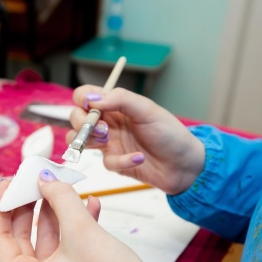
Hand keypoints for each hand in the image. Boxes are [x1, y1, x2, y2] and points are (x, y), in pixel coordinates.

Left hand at [0, 172, 174, 261]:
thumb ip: (60, 199)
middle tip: (35, 180)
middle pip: (21, 239)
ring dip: (55, 213)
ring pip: (45, 241)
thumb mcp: (82, 232)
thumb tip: (46, 178)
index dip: (2, 206)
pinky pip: (64, 250)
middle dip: (30, 206)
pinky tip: (90, 205)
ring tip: (63, 186)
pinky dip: (72, 228)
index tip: (10, 181)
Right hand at [69, 85, 205, 194]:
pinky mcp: (115, 162)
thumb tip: (92, 99)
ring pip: (81, 141)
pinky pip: (105, 162)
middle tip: (103, 129)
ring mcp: (110, 143)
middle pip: (76, 118)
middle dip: (83, 124)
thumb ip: (120, 99)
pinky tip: (138, 158)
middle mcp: (109, 122)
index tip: (91, 107)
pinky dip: (121, 161)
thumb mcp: (147, 110)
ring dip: (91, 141)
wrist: (184, 165)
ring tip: (110, 140)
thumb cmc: (170, 134)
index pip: (85, 96)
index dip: (82, 99)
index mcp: (116, 104)